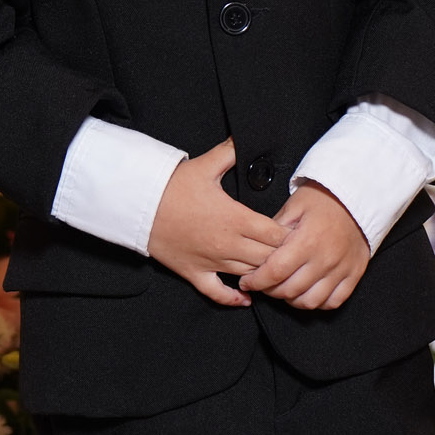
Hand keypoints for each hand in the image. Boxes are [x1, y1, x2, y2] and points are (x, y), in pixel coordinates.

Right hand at [148, 138, 288, 308]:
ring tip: (274, 270)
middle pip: (268, 258)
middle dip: (281, 256)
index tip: (295, 232)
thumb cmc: (173, 185)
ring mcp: (211, 261)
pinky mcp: (194, 272)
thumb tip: (247, 136)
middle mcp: (228, 244)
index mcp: (236, 218)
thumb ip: (231, 151)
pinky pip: (218, 293)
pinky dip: (234, 298)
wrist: (139, 204)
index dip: (289, 235)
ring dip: (263, 274)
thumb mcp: (206, 165)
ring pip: (249, 276)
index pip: (277, 235)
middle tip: (290, 253)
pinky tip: (246, 297)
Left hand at [238, 181, 368, 310]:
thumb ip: (274, 230)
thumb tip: (257, 250)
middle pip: (290, 290)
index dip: (256, 281)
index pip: (275, 271)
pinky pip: (334, 301)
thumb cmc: (325, 199)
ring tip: (284, 289)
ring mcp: (341, 269)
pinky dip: (318, 303)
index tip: (247, 281)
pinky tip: (307, 293)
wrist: (358, 197)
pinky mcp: (354, 274)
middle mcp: (325, 258)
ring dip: (292, 300)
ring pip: (311, 301)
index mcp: (307, 240)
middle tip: (263, 284)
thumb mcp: (294, 206)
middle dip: (270, 291)